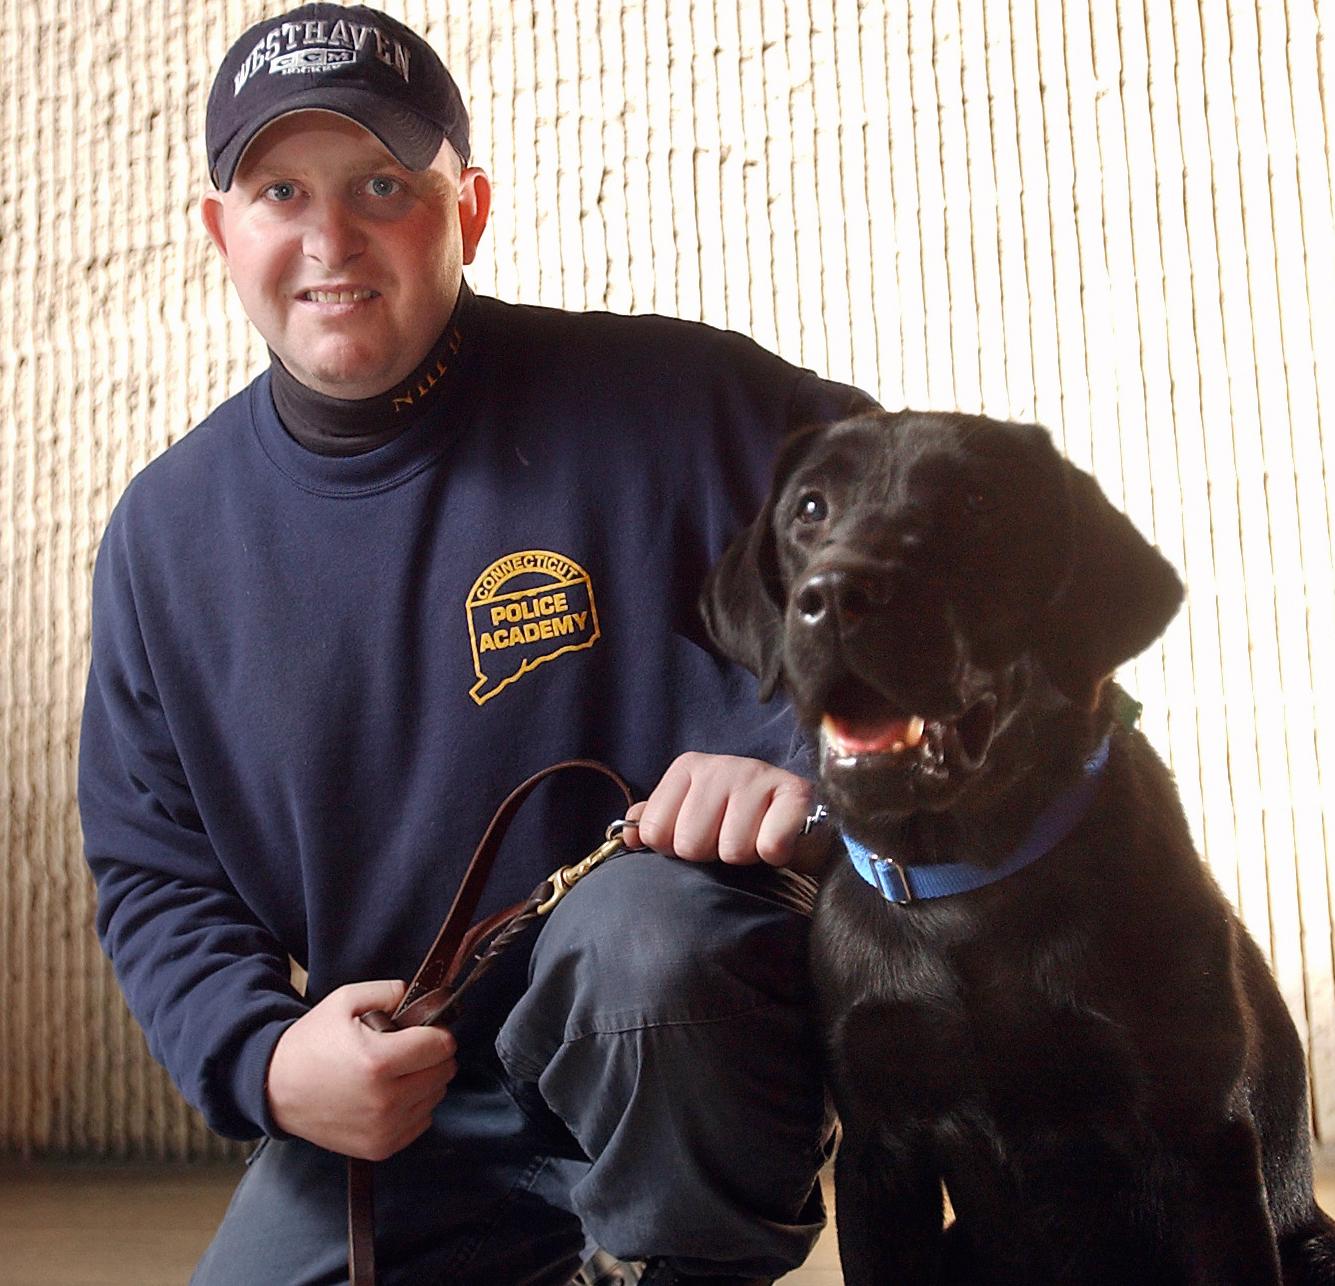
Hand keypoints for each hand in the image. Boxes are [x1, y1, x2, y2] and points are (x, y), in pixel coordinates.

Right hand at [265, 979, 457, 1160]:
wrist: (276, 1089)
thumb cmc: (311, 1042)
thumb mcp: (345, 1000)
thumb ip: (390, 991)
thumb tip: (423, 997)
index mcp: (378, 1062)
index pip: (441, 1045)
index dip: (436, 1031)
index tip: (421, 1029)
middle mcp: (385, 1101)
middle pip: (443, 1072)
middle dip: (433, 1055)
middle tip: (408, 1048)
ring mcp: (383, 1129)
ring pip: (436, 1097)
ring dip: (425, 1080)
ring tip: (396, 1070)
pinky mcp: (379, 1148)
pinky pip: (422, 1122)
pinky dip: (415, 1105)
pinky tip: (391, 1093)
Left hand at [622, 752, 829, 870]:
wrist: (803, 818)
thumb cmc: (740, 819)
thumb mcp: (692, 815)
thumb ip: (656, 822)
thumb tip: (628, 834)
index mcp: (688, 767)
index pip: (655, 831)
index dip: (676, 848)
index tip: (701, 836)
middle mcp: (721, 764)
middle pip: (690, 844)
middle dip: (712, 853)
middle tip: (731, 838)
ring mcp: (758, 775)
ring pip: (731, 849)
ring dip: (746, 856)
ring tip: (756, 837)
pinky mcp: (795, 793)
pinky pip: (769, 847)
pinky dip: (775, 855)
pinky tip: (779, 839)